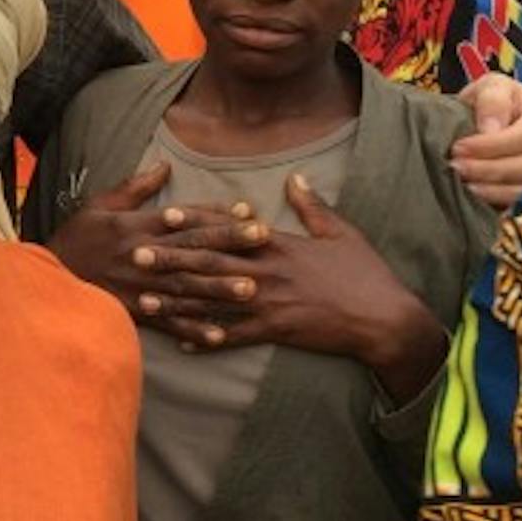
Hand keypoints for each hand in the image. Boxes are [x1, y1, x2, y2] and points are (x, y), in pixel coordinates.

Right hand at [46, 162, 271, 325]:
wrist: (45, 278)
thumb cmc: (74, 239)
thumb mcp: (99, 205)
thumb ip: (134, 188)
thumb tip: (164, 165)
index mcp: (136, 227)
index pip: (183, 218)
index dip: (217, 214)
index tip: (248, 209)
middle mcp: (142, 256)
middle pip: (192, 248)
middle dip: (230, 243)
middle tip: (263, 238)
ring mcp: (139, 286)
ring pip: (185, 287)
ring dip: (219, 288)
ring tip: (251, 288)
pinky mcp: (133, 311)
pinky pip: (167, 321)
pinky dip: (192, 329)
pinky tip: (219, 335)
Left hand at [150, 176, 446, 397]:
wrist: (386, 319)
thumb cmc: (365, 273)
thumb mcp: (341, 232)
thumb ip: (312, 206)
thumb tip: (296, 177)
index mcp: (279, 245)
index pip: (228, 229)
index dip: (195, 221)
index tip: (163, 215)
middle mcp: (268, 272)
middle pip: (210, 264)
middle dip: (171, 259)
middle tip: (135, 256)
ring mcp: (270, 303)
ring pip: (214, 302)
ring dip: (177, 301)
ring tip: (143, 300)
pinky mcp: (277, 331)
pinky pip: (235, 337)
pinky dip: (208, 340)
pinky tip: (182, 344)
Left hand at [453, 75, 521, 209]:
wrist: (495, 124)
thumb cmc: (494, 104)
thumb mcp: (492, 88)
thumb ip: (492, 101)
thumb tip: (490, 129)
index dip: (491, 145)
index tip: (458, 148)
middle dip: (489, 168)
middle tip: (456, 167)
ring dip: (493, 189)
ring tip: (463, 184)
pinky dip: (500, 202)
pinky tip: (478, 198)